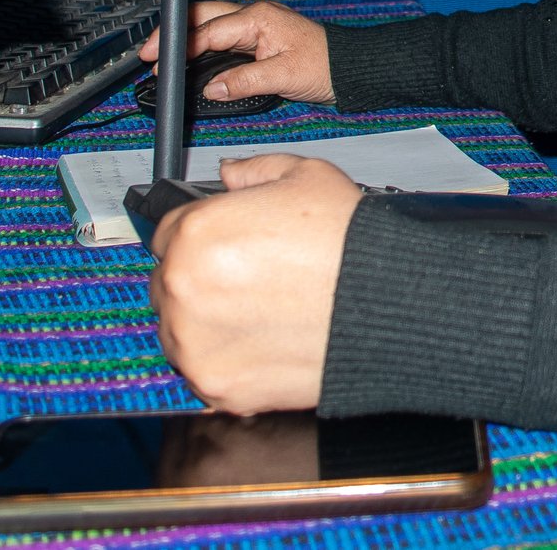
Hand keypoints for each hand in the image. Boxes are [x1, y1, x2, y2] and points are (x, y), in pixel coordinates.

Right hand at [139, 0, 334, 102]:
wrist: (350, 67)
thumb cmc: (326, 65)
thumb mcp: (283, 76)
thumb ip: (244, 81)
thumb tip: (212, 88)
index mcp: (257, 18)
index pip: (209, 31)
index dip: (179, 46)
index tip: (156, 59)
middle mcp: (254, 17)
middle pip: (203, 18)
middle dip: (173, 33)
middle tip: (148, 54)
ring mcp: (256, 27)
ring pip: (211, 27)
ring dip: (187, 40)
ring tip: (163, 59)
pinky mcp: (259, 40)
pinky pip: (224, 39)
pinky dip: (204, 48)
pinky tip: (192, 61)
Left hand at [150, 154, 360, 412]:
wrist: (390, 304)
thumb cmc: (351, 244)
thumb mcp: (306, 176)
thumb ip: (255, 170)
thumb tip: (231, 174)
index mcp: (196, 234)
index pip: (166, 234)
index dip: (198, 237)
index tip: (220, 248)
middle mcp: (185, 289)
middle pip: (168, 285)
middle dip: (199, 281)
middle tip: (245, 281)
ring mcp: (197, 343)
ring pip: (178, 333)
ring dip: (205, 323)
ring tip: (257, 313)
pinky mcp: (217, 386)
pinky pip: (203, 372)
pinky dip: (226, 361)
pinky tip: (262, 341)